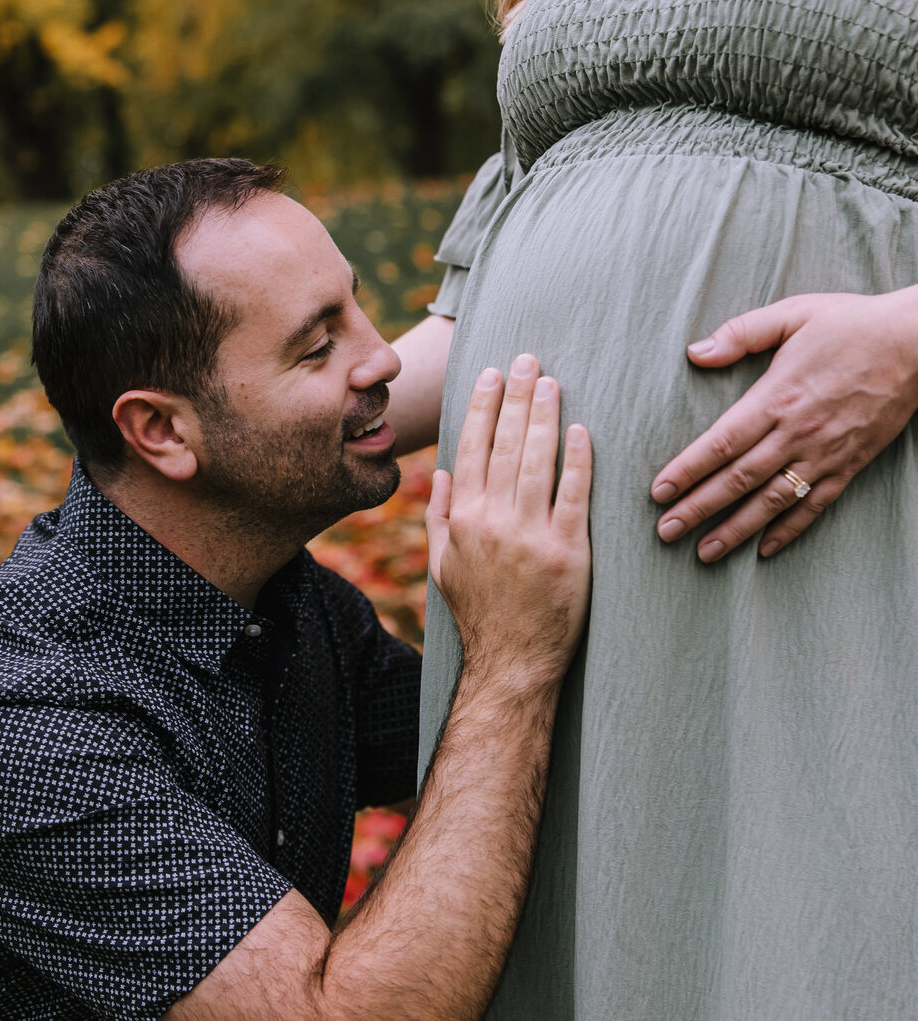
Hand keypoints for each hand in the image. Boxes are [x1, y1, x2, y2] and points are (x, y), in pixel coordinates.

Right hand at [427, 356, 591, 683]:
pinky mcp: (568, 552)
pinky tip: (580, 430)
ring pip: (536, 461)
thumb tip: (441, 474)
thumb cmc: (479, 614)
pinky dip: (578, 460)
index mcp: (463, 520)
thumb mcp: (444, 568)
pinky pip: (574, 495)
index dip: (481, 407)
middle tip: (526, 358)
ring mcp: (531, 536)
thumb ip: (440, 518)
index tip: (490, 374)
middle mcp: (493, 521)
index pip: (471, 449)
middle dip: (515, 396)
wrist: (511, 662)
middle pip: (504, 445)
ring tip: (550, 381)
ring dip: (544, 416)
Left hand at [651, 289, 917, 560]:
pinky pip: (815, 505)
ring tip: (704, 552)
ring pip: (773, 500)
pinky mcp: (850, 464)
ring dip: (736, 529)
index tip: (659, 492)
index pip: (723, 443)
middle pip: (739, 479)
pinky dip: (789, 530)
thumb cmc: (851, 324)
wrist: (917, 342)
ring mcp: (825, 452)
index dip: (688, 470)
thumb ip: (741, 334)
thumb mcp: (793, 314)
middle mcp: (798, 431)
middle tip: (667, 532)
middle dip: (699, 508)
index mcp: (778, 396)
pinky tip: (764, 549)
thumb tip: (694, 353)